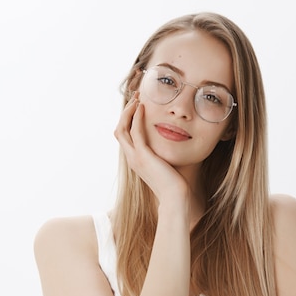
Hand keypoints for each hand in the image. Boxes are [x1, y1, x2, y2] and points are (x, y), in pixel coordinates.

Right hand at [114, 92, 189, 208]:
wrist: (176, 198)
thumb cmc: (176, 185)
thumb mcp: (167, 166)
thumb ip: (164, 154)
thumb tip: (174, 145)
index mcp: (136, 160)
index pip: (125, 136)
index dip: (128, 120)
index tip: (138, 106)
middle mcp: (132, 158)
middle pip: (119, 130)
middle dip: (126, 112)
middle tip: (136, 97)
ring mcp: (135, 157)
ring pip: (123, 129)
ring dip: (129, 111)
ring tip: (137, 98)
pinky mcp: (144, 156)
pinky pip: (136, 132)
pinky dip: (137, 118)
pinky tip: (143, 107)